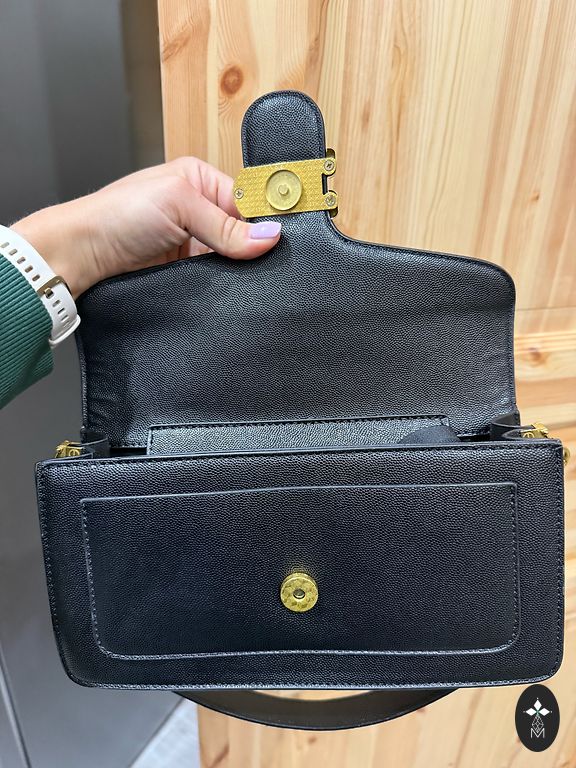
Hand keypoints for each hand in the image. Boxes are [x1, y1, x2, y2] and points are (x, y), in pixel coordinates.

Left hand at [12, 157, 280, 297]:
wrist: (80, 255)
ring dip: (240, 269)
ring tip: (254, 279)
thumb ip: (226, 225)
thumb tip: (271, 237)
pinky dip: (226, 284)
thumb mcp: (178, 205)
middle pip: (243, 230)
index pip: (247, 200)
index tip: (284, 241)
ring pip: (232, 257)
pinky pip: (216, 277)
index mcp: (199, 180)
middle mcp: (198, 209)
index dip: (264, 220)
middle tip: (271, 264)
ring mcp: (192, 242)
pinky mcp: (185, 271)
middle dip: (254, 247)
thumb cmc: (117, 215)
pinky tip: (235, 289)